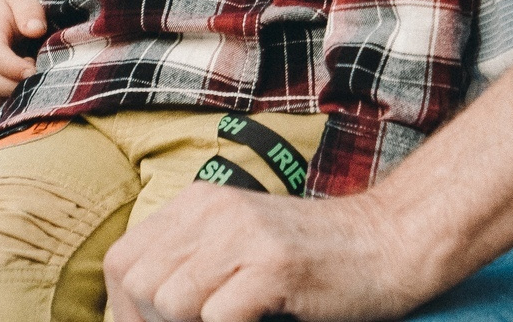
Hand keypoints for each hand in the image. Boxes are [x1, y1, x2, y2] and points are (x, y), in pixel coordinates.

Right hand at [0, 0, 46, 107]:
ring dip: (11, 94)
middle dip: (14, 86)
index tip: (35, 68)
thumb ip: (29, 10)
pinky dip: (7, 99)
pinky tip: (24, 84)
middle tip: (38, 76)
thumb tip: (36, 30)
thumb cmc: (11, 2)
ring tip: (32, 78)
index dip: (13, 67)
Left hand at [105, 187, 430, 321]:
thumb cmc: (311, 262)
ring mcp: (245, 234)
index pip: (124, 263)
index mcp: (198, 203)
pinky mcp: (276, 264)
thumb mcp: (237, 248)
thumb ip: (189, 269)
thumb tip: (134, 317)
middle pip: (139, 284)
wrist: (388, 244)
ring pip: (169, 302)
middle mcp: (215, 209)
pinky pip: (216, 317)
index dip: (127, 311)